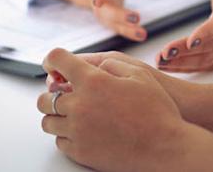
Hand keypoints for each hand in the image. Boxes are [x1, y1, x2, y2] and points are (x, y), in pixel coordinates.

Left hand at [46, 51, 209, 133]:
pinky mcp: (81, 152)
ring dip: (57, 115)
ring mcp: (78, 131)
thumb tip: (91, 67)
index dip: (52, 59)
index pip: (57, 60)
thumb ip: (110, 65)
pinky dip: (66, 135)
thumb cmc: (158, 111)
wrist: (166, 148)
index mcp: (93, 82)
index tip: (53, 65)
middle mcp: (80, 105)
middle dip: (52, 93)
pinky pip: (60, 142)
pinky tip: (81, 131)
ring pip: (48, 122)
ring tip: (73, 115)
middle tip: (64, 94)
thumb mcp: (139, 74)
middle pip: (45, 97)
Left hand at [156, 0, 212, 71]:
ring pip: (200, 60)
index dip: (206, 34)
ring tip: (160, 61)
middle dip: (184, 51)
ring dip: (179, 63)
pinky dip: (180, 69)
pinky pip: (197, 67)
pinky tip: (164, 67)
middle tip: (165, 53)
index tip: (192, 40)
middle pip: (205, 47)